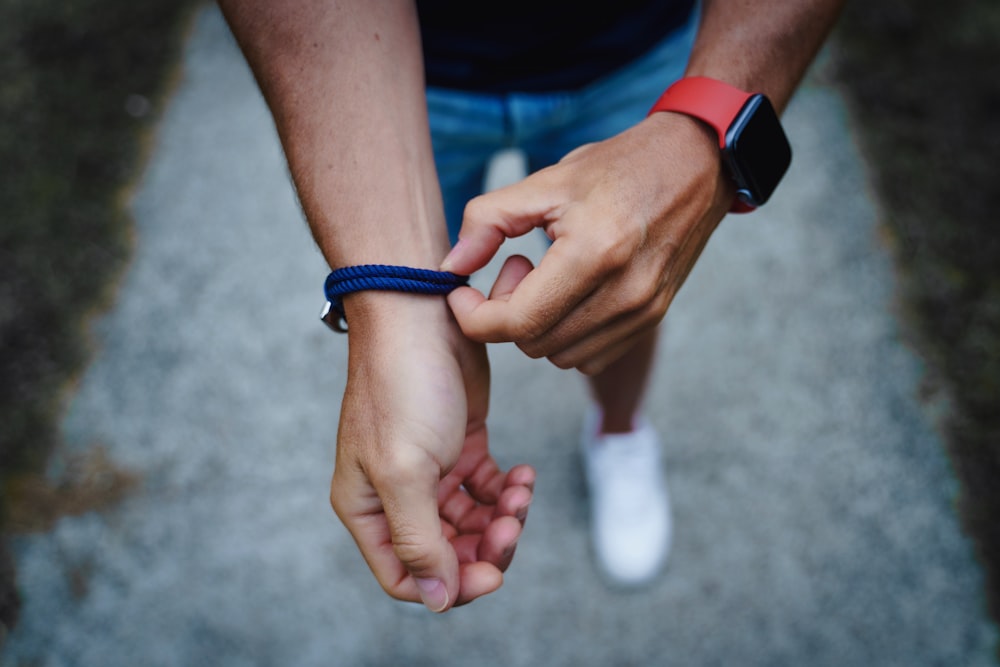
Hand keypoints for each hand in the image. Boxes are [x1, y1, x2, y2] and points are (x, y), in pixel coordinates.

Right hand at [329, 293, 534, 611]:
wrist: (421, 313)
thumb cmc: (401, 386)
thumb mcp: (405, 469)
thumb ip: (420, 539)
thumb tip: (438, 599)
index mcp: (368, 508)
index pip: (407, 576)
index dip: (452, 584)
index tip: (492, 570)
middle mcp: (395, 495)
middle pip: (448, 554)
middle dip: (486, 548)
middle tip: (513, 524)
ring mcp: (429, 471)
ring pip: (473, 524)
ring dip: (504, 517)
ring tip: (521, 491)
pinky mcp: (460, 446)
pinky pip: (488, 489)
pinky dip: (510, 489)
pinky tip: (524, 473)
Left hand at [441, 113, 734, 374]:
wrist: (695, 165)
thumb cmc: (617, 167)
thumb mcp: (546, 180)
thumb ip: (488, 221)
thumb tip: (451, 267)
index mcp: (594, 252)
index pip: (518, 323)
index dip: (475, 317)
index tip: (463, 293)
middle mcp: (624, 292)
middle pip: (534, 344)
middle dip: (507, 314)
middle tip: (516, 265)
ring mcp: (643, 310)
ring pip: (559, 356)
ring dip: (538, 327)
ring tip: (548, 276)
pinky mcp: (652, 318)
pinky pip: (590, 356)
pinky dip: (566, 335)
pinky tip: (571, 293)